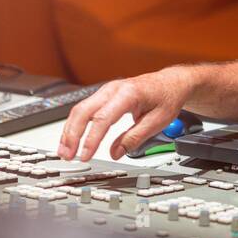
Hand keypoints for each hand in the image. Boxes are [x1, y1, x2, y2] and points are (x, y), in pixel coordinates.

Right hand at [57, 67, 193, 161]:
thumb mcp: (158, 121)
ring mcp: (106, 90)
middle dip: (72, 135)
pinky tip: (71, 138)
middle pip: (83, 111)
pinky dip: (75, 124)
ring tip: (65, 151)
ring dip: (70, 131)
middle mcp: (113, 89)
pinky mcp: (104, 95)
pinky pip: (84, 109)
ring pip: (80, 109)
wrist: (172, 82)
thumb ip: (135, 138)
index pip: (103, 118)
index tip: (85, 155)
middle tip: (67, 155)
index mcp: (128, 94)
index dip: (91, 139)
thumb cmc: (167, 97)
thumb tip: (115, 153)